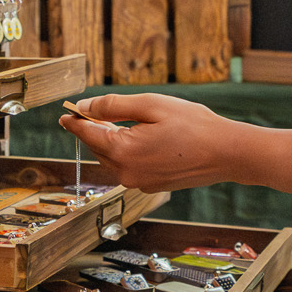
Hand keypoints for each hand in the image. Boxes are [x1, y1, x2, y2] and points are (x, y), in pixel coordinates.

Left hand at [57, 94, 250, 193]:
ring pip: (113, 157)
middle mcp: (126, 172)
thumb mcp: (151, 105)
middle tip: (98, 110)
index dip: (74, 120)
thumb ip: (112, 106)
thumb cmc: (193, 125)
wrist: (226, 153)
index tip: (64, 113)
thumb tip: (84, 107)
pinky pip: (129, 166)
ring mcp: (138, 182)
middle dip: (96, 128)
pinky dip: (129, 151)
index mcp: (123, 151)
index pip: (87, 133)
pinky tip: (146, 138)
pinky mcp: (150, 185)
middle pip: (98, 147)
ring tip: (128, 122)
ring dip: (113, 140)